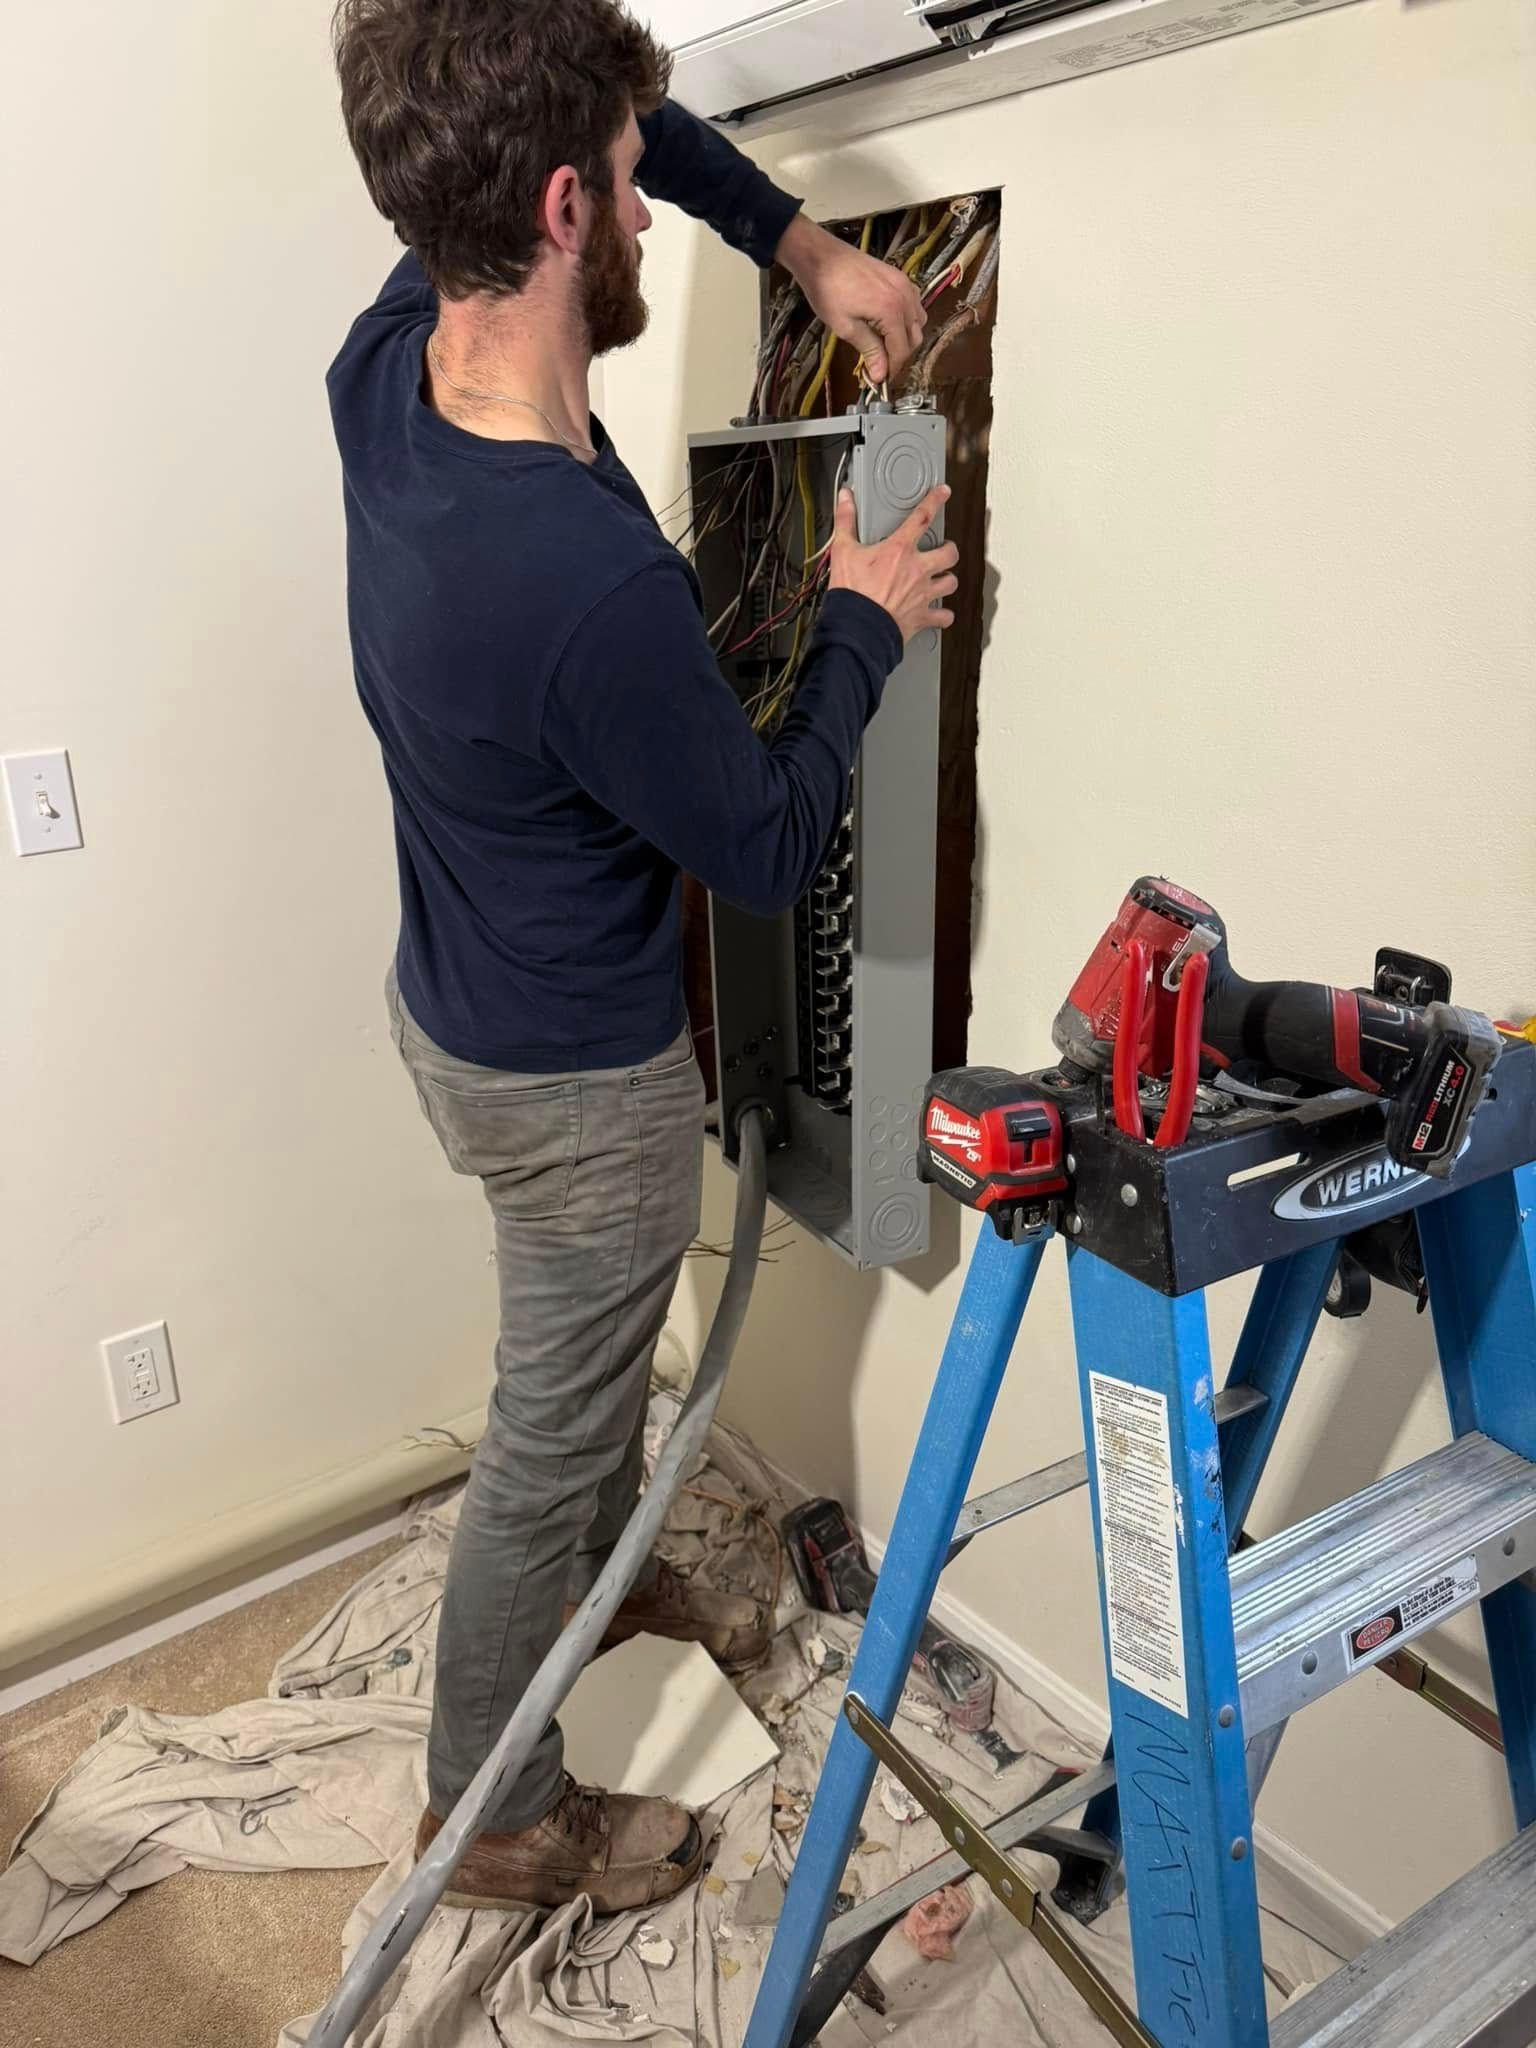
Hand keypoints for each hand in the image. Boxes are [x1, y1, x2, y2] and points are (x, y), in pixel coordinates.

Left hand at [775, 215, 924, 385]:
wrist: (822, 256)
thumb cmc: (828, 290)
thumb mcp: (846, 326)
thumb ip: (869, 350)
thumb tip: (881, 375)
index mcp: (892, 311)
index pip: (901, 350)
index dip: (892, 369)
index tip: (880, 380)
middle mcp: (905, 298)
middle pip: (914, 338)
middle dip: (900, 355)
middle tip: (881, 365)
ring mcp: (905, 285)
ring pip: (918, 321)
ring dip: (906, 337)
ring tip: (884, 345)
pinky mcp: (900, 277)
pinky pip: (914, 304)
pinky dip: (907, 319)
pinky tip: (889, 324)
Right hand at [830, 485, 956, 642]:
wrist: (857, 629)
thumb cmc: (851, 593)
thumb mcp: (842, 551)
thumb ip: (846, 522)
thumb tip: (845, 499)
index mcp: (899, 550)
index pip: (922, 517)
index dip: (935, 500)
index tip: (943, 493)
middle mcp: (917, 570)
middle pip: (949, 553)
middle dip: (949, 549)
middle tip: (944, 549)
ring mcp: (922, 594)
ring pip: (951, 583)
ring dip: (948, 580)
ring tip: (942, 579)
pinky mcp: (922, 617)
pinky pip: (944, 616)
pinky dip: (944, 615)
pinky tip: (940, 612)